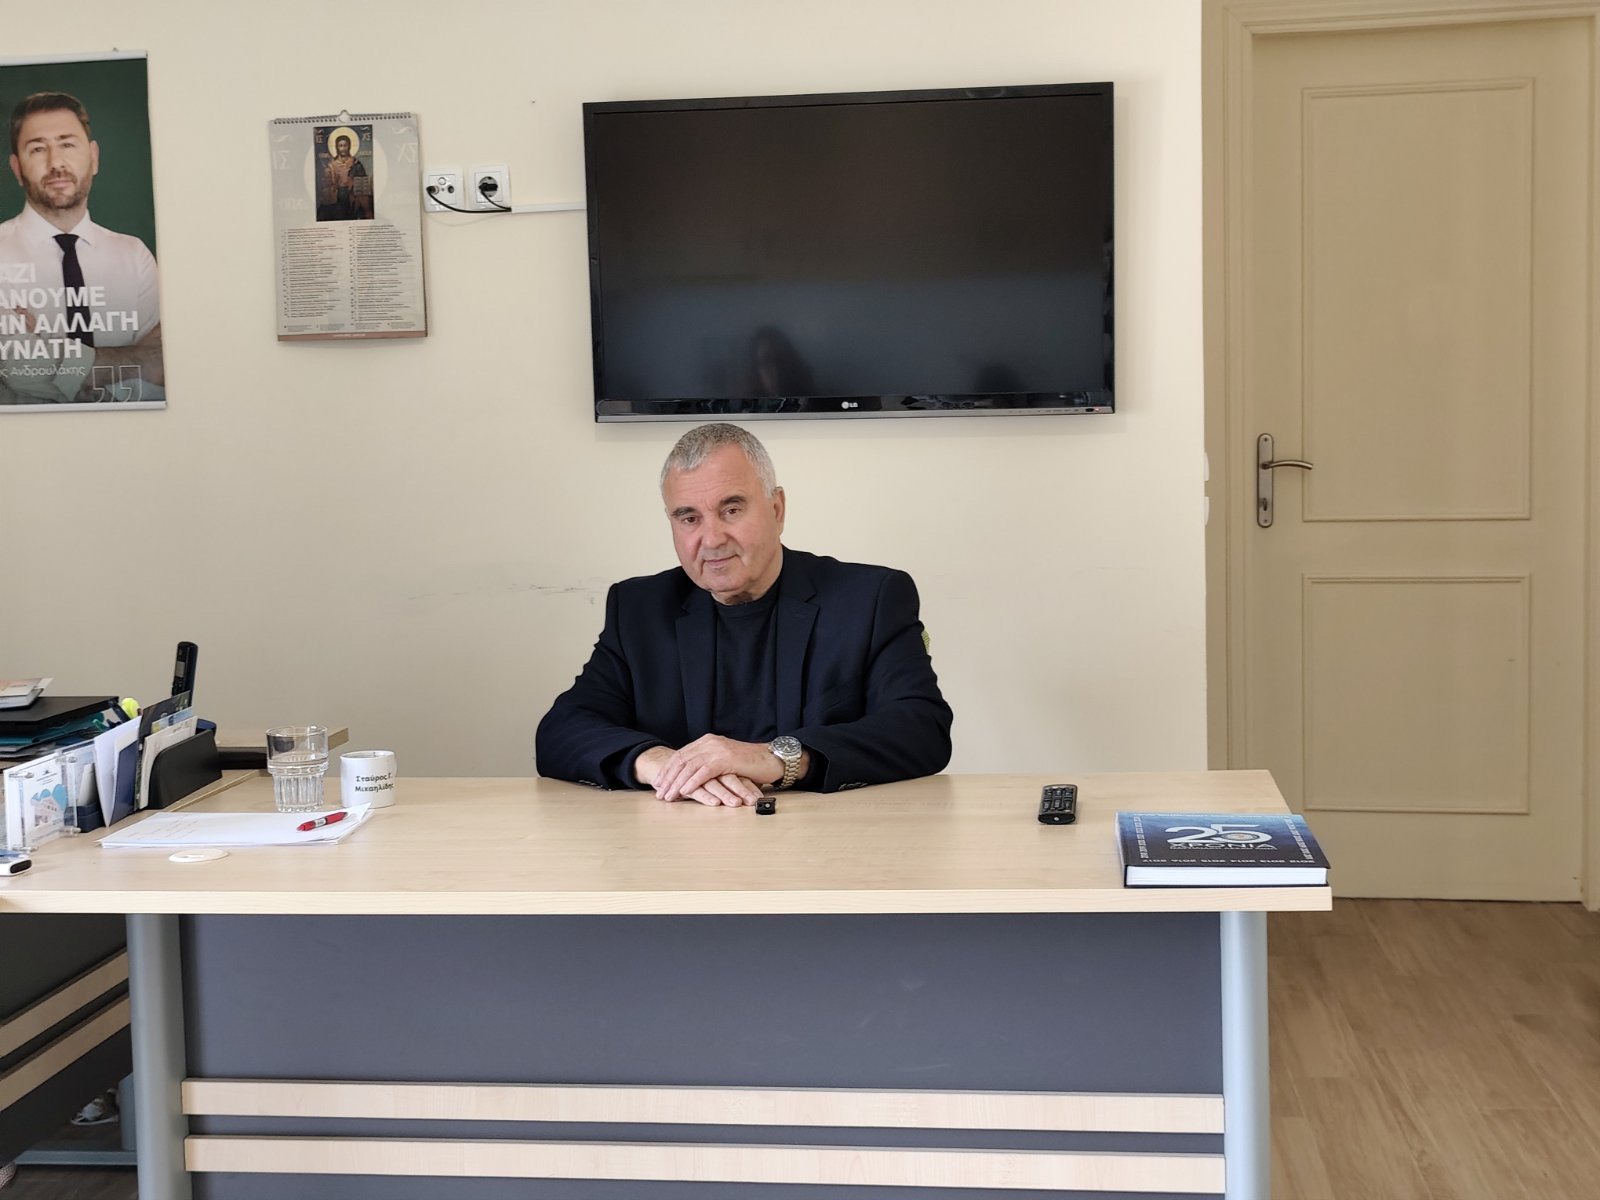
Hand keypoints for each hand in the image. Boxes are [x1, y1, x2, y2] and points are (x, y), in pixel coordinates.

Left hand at [651, 734, 780, 802]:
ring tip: (668, 796)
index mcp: (707, 741)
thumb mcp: (724, 760)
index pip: (681, 755)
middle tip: (659, 793)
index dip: (668, 769)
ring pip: (690, 767)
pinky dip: (692, 782)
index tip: (659, 783)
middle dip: (668, 778)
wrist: (770, 759)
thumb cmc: (749, 764)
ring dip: (677, 783)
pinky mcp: (726, 759)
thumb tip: (690, 776)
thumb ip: (708, 764)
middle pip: (682, 760)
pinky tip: (684, 792)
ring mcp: (717, 750)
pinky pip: (704, 772)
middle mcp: (710, 742)